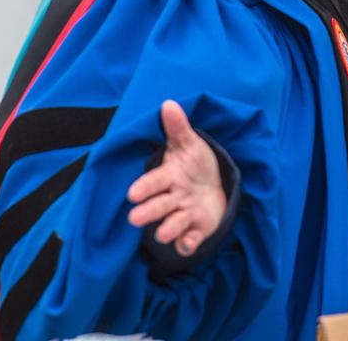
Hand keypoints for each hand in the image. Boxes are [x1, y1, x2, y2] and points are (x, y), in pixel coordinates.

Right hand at [127, 100, 226, 255]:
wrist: (214, 186)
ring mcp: (183, 215)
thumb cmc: (196, 164)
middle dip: (147, 212)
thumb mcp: (190, 144)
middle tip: (135, 218)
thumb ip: (178, 127)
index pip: (154, 182)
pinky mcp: (195, 230)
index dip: (145, 188)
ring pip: (172, 225)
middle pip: (158, 206)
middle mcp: (172, 199)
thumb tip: (168, 103)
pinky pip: (190, 239)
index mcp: (168, 177)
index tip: (132, 193)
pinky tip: (188, 244)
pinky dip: (188, 244)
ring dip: (168, 229)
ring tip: (163, 234)